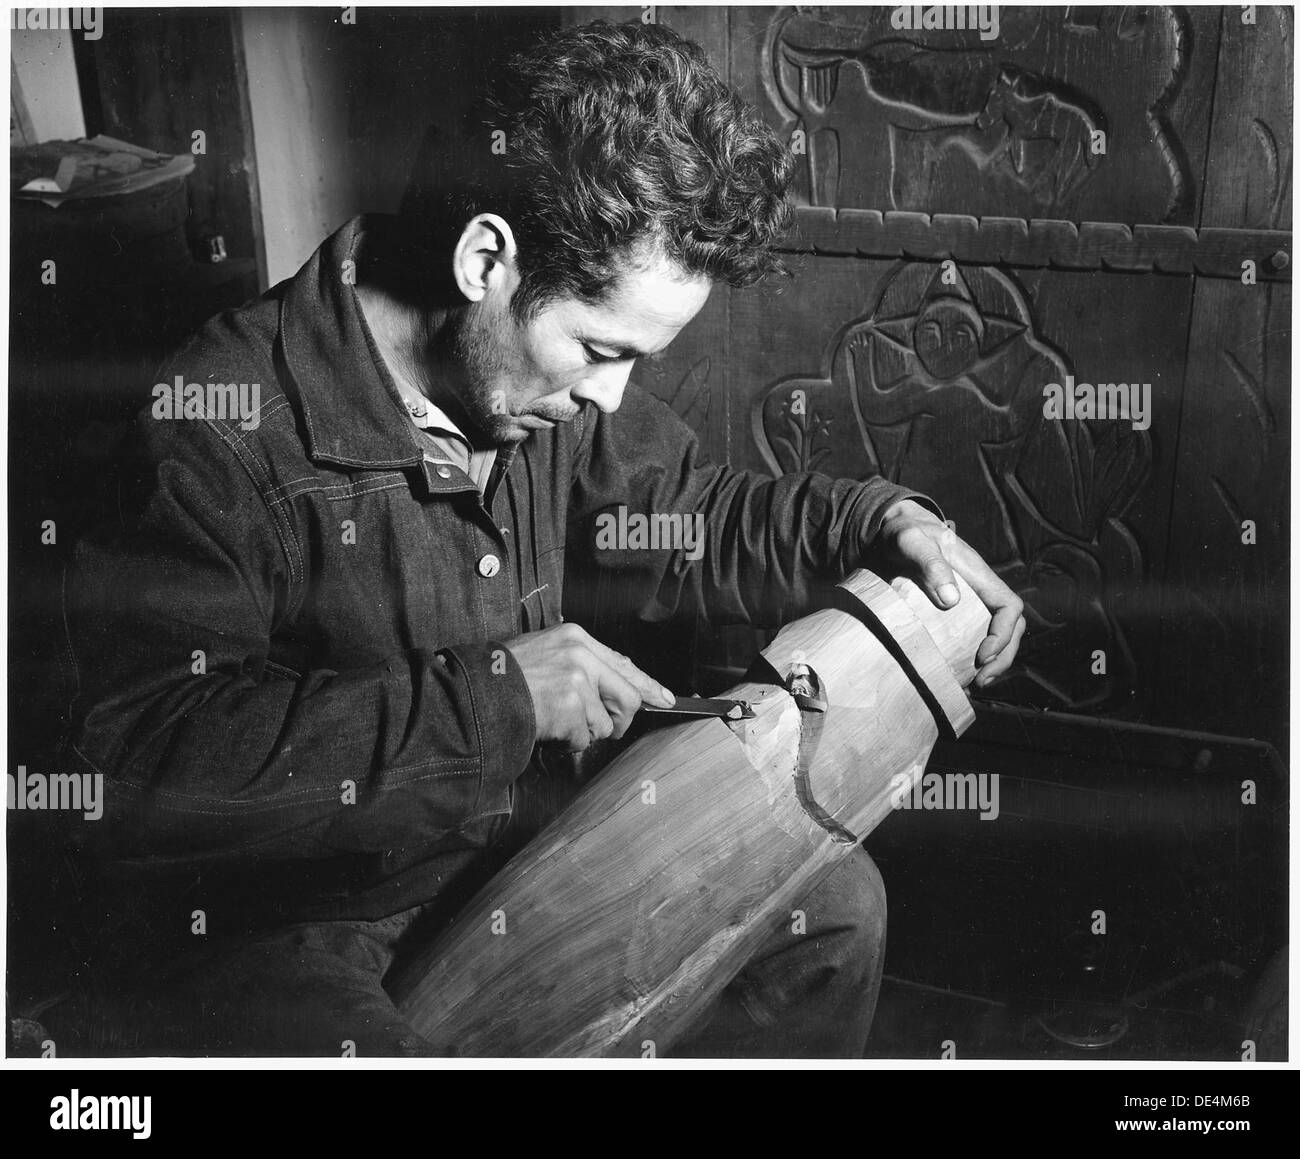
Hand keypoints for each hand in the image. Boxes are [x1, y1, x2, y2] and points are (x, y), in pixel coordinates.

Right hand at [503, 623, 675, 750]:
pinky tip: (546, 729)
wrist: (476, 692)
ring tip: (553, 720)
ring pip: (604, 724)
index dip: (648, 686)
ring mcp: (576, 682)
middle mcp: (581, 656)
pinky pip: (583, 739)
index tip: (665, 699)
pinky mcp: (569, 709)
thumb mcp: (545, 652)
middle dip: (619, 721)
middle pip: (628, 697)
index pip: (624, 664)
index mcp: (576, 638)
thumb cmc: (505, 676)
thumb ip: (580, 665)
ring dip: (582, 733)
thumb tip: (614, 689)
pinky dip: (566, 743)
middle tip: (604, 730)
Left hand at [876, 499, 1025, 688]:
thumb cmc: (902, 533)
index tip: (982, 654)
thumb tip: (951, 599)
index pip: (1010, 606)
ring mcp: (968, 602)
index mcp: (977, 574)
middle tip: (980, 681)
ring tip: (972, 685)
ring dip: (990, 663)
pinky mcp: (952, 613)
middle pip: (1011, 627)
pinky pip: (971, 637)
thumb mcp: (910, 541)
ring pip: (994, 635)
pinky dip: (969, 659)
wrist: (889, 530)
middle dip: (1002, 657)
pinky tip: (955, 676)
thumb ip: (929, 562)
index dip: (1004, 633)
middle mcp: (978, 590)